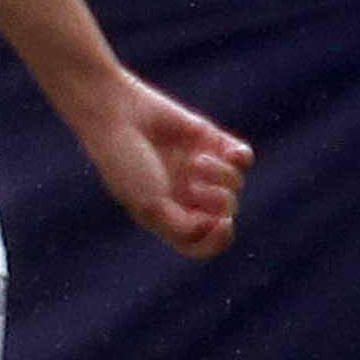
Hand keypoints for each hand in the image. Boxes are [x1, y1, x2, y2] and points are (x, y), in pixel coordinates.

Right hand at [68, 73, 251, 257]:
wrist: (118, 115)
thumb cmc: (126, 164)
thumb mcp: (151, 206)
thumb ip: (184, 228)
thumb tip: (218, 225)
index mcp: (167, 216)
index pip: (201, 244)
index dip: (217, 240)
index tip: (221, 224)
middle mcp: (184, 196)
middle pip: (224, 213)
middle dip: (217, 202)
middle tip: (194, 186)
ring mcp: (199, 169)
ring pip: (235, 184)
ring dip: (222, 175)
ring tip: (198, 160)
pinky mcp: (209, 141)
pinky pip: (242, 158)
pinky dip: (240, 158)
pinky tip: (230, 154)